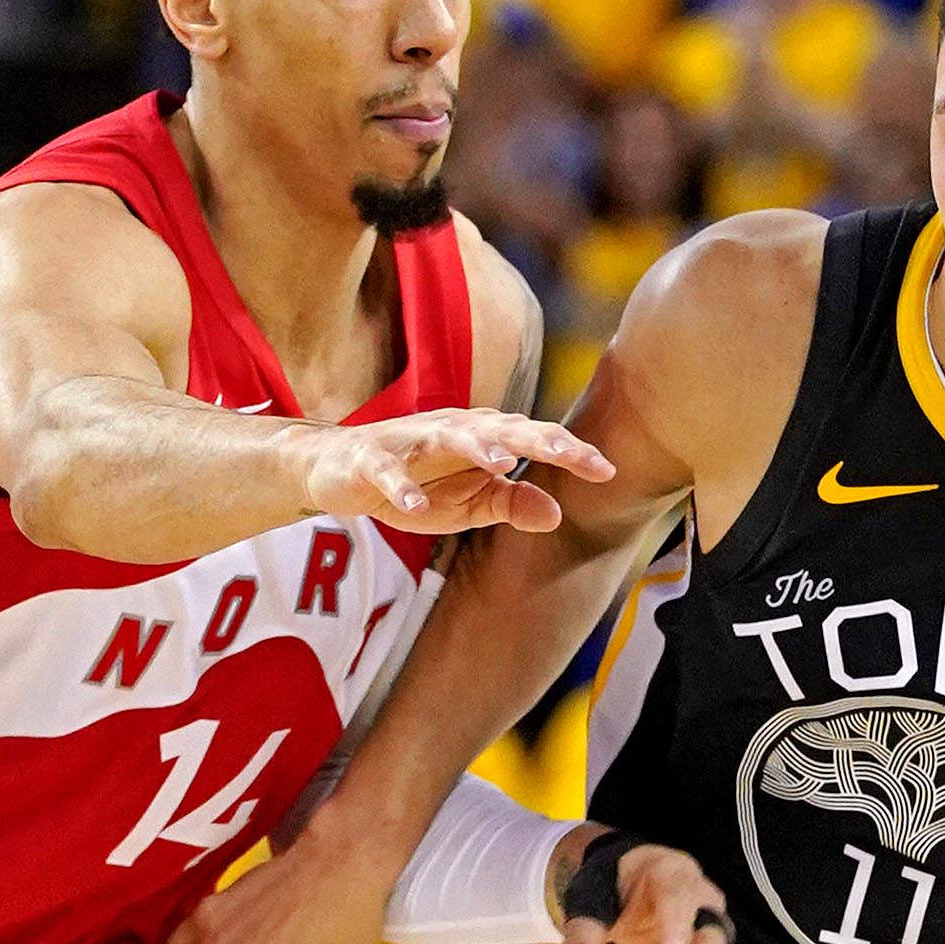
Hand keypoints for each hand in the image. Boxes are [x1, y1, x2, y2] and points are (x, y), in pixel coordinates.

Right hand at [295, 412, 612, 538]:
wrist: (338, 471)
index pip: (534, 439)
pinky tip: (416, 508)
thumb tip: (557, 515)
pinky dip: (401, 489)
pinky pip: (388, 474)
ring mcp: (409, 442)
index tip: (607, 471)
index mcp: (481, 438)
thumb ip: (511, 504)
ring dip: (475, 447)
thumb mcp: (470, 504)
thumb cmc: (417, 484)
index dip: (570, 452)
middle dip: (538, 440)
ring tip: (503, 462)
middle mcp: (451, 430)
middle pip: (501, 429)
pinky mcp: (370, 460)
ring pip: (447, 436)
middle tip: (574, 455)